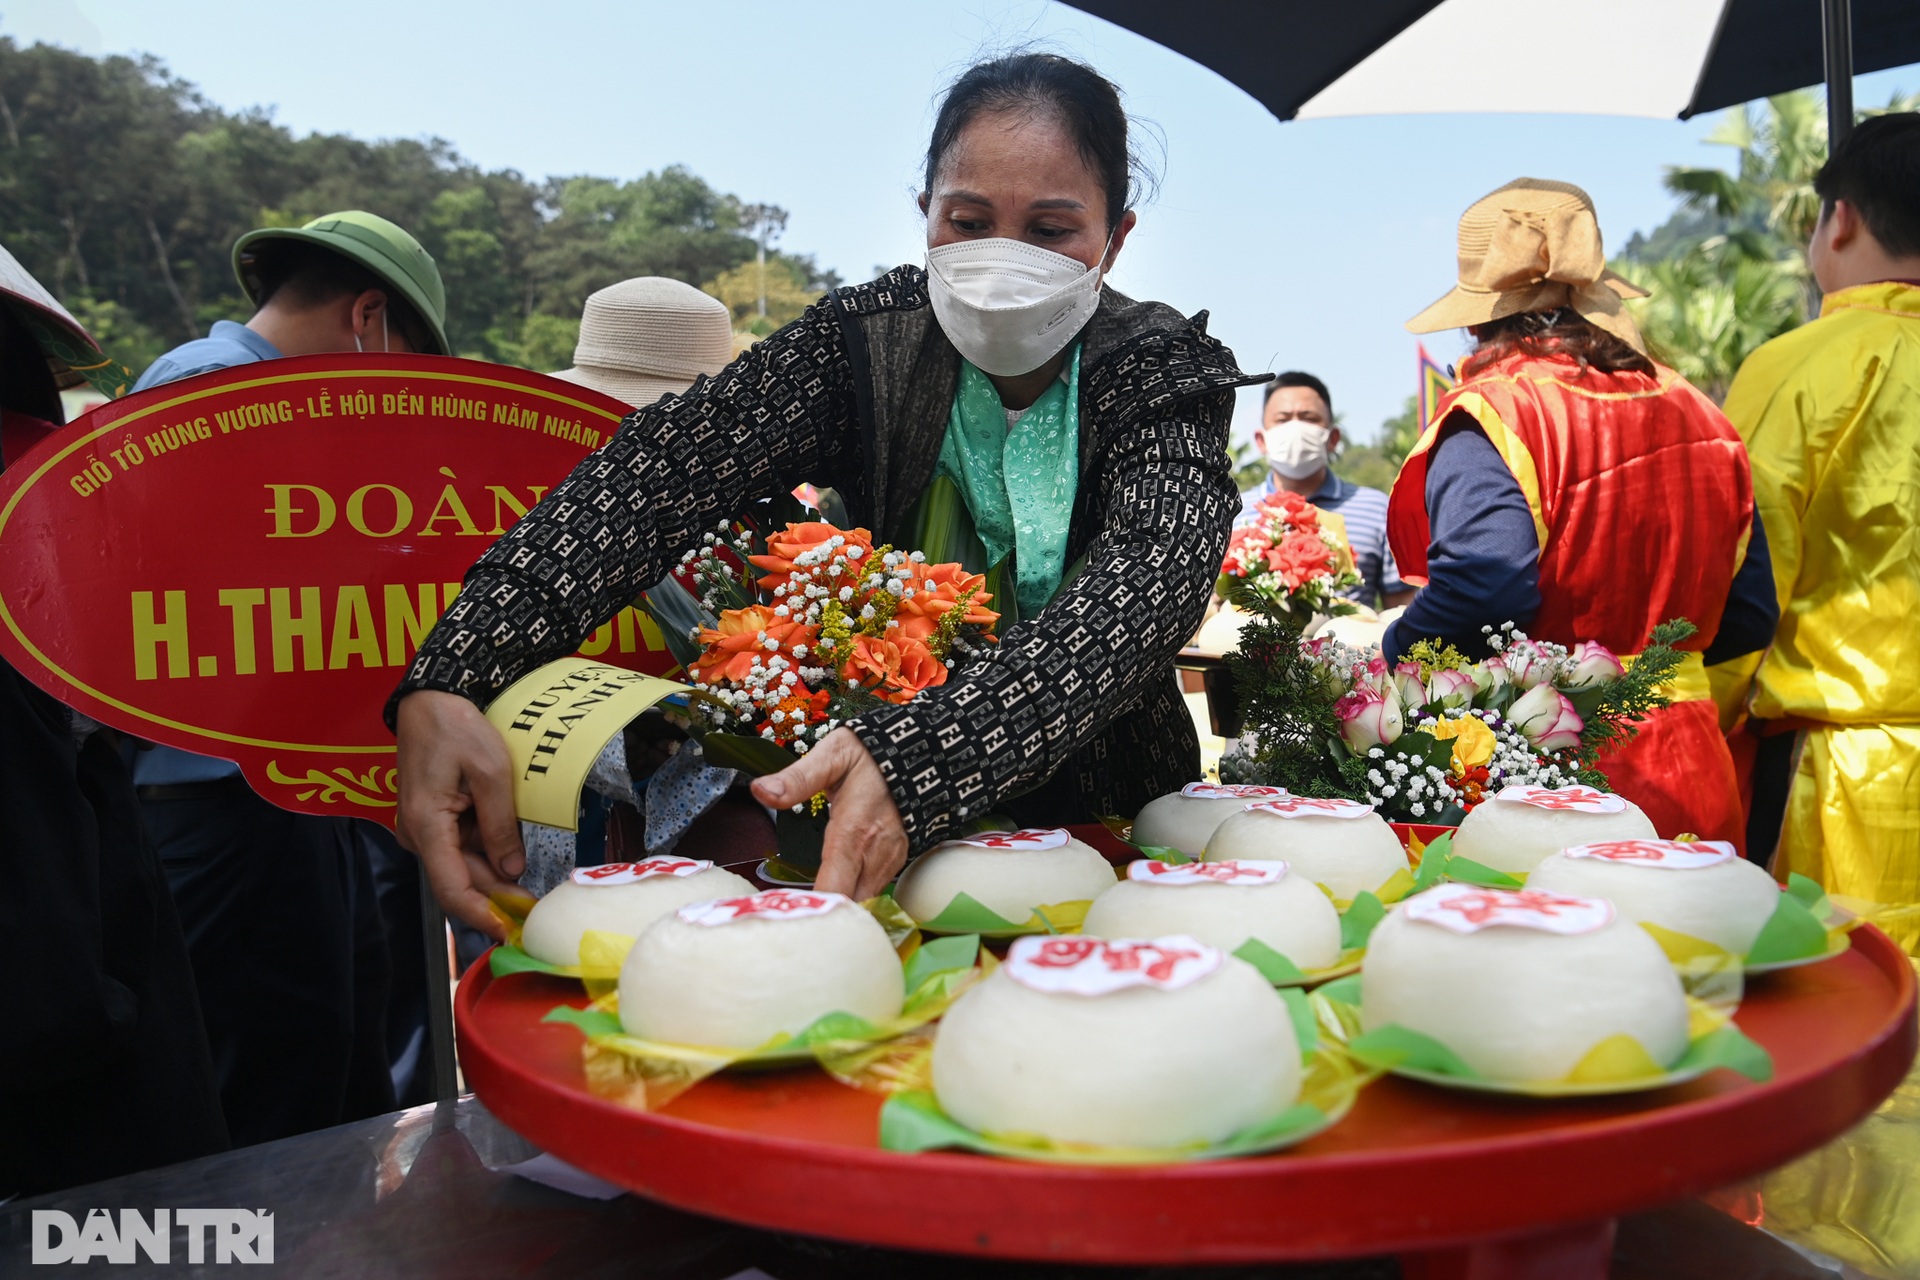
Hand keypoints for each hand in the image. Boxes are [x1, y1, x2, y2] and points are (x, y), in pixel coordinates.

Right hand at [394, 690, 525, 939]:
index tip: (508, 932)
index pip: (451, 888)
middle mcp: (418, 834)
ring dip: (493, 873)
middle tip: (534, 908)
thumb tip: (511, 871)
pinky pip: (459, 844)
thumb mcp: (491, 774)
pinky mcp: (431, 818)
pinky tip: (510, 852)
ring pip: (461, 863)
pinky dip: (485, 851)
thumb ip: (500, 826)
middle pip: (459, 878)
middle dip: (496, 896)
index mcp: (426, 827)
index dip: (480, 915)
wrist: (432, 698)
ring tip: (528, 882)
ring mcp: (422, 827)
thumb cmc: (458, 728)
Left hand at [751, 728, 906, 900]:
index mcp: (853, 832)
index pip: (834, 889)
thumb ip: (798, 778)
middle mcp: (875, 854)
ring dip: (840, 906)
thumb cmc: (872, 754)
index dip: (813, 908)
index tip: (787, 916)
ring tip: (811, 904)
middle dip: (824, 913)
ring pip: (863, 902)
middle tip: (793, 914)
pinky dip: (854, 896)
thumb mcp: (833, 755)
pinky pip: (874, 890)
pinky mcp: (896, 861)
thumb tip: (760, 791)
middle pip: (849, 906)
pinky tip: (836, 890)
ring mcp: (890, 860)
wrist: (920, 751)